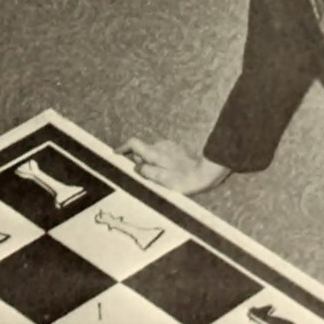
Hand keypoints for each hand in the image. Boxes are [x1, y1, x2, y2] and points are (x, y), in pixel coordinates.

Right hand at [116, 138, 230, 194]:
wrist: (208, 172)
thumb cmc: (186, 179)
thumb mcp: (163, 180)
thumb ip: (147, 172)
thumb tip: (136, 166)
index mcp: (155, 153)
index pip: (133, 144)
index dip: (122, 148)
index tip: (115, 154)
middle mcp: (161, 146)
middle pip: (142, 150)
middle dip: (139, 161)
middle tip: (144, 176)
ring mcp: (171, 147)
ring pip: (153, 154)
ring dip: (151, 164)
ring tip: (159, 179)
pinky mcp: (178, 150)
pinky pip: (163, 155)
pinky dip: (161, 163)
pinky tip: (168, 174)